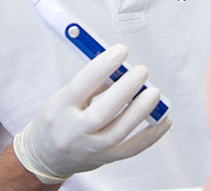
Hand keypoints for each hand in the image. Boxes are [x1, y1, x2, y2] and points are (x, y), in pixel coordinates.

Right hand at [12, 44, 171, 183]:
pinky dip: (150, 135)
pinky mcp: (105, 159)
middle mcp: (73, 132)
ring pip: (118, 132)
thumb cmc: (57, 119)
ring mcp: (90, 149)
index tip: (121, 51)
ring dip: (139, 111)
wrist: (47, 156)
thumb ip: (90, 83)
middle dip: (125, 90)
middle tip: (142, 71)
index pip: (81, 86)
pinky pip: (131, 149)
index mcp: (59, 109)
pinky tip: (163, 119)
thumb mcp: (62, 97)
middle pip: (101, 113)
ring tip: (153, 92)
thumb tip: (119, 67)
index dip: (102, 67)